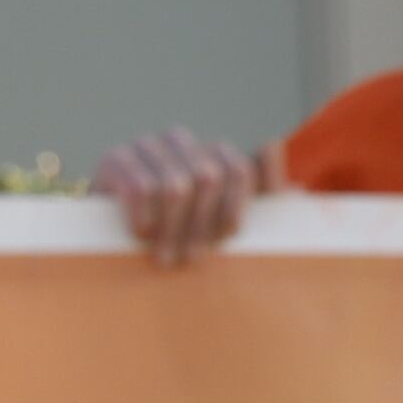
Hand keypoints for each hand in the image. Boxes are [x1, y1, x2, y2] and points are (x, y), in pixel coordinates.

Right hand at [94, 129, 270, 267]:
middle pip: (209, 177)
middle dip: (201, 225)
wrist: (103, 231)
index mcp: (211, 152)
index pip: (239, 169)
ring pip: (176, 185)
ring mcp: (146, 145)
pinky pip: (139, 187)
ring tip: (165, 258)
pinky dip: (144, 217)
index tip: (223, 242)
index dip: (234, 207)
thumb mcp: (218, 220)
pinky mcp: (113, 158)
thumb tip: (298, 190)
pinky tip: (141, 236)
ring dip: (172, 228)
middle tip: (190, 260)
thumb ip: (260, 205)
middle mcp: (181, 141)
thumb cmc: (174, 231)